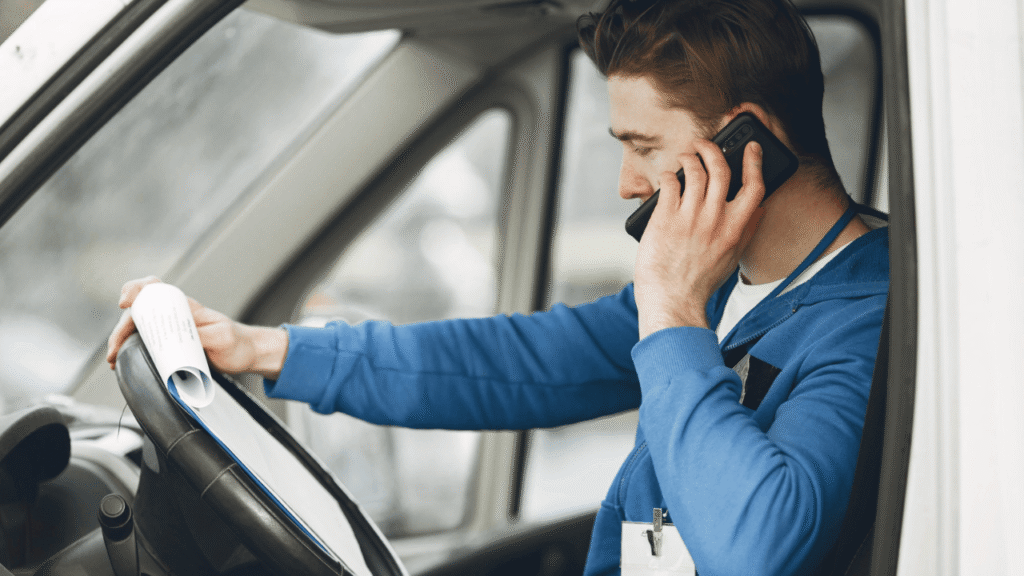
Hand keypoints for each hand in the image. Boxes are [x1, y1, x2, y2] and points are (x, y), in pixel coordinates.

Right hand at [106, 276, 287, 377]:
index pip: (155, 288)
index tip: (124, 302)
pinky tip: (121, 362)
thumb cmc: (235, 342)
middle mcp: (174, 315)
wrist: (245, 355)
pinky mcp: (170, 346)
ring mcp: (170, 330)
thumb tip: (180, 338)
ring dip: (120, 341)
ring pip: (137, 329)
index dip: (136, 290)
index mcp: (185, 307)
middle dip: (120, 327)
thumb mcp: (222, 338)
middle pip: (138, 312)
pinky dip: (129, 350)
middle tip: (114, 349)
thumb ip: (203, 335)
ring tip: (113, 359)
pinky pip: (145, 343)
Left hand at [633, 140, 764, 338]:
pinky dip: (669, 174)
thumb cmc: (700, 282)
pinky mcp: (665, 218)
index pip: (755, 186)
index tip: (750, 148)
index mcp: (735, 228)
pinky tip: (667, 175)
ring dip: (689, 157)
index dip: (755, 162)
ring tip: (685, 156)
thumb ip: (747, 231)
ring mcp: (690, 217)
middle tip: (705, 145)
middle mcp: (715, 219)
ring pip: (694, 170)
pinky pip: (670, 183)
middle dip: (713, 149)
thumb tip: (760, 209)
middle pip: (720, 169)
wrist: (673, 299)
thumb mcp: (733, 257)